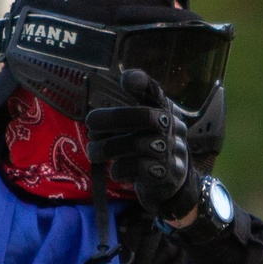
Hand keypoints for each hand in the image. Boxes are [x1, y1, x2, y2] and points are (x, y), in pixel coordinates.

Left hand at [85, 70, 201, 221]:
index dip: (143, 83)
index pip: (155, 92)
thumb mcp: (140, 129)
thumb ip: (122, 120)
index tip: (126, 79)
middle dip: (114, 118)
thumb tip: (93, 120)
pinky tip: (114, 171)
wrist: (171, 184)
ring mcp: (173, 151)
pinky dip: (121, 169)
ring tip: (93, 152)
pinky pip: (140, 168)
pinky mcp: (168, 174)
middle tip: (89, 121)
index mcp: (164, 110)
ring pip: (139, 144)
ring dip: (108, 148)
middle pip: (147, 117)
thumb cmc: (148, 150)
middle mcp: (172, 127)